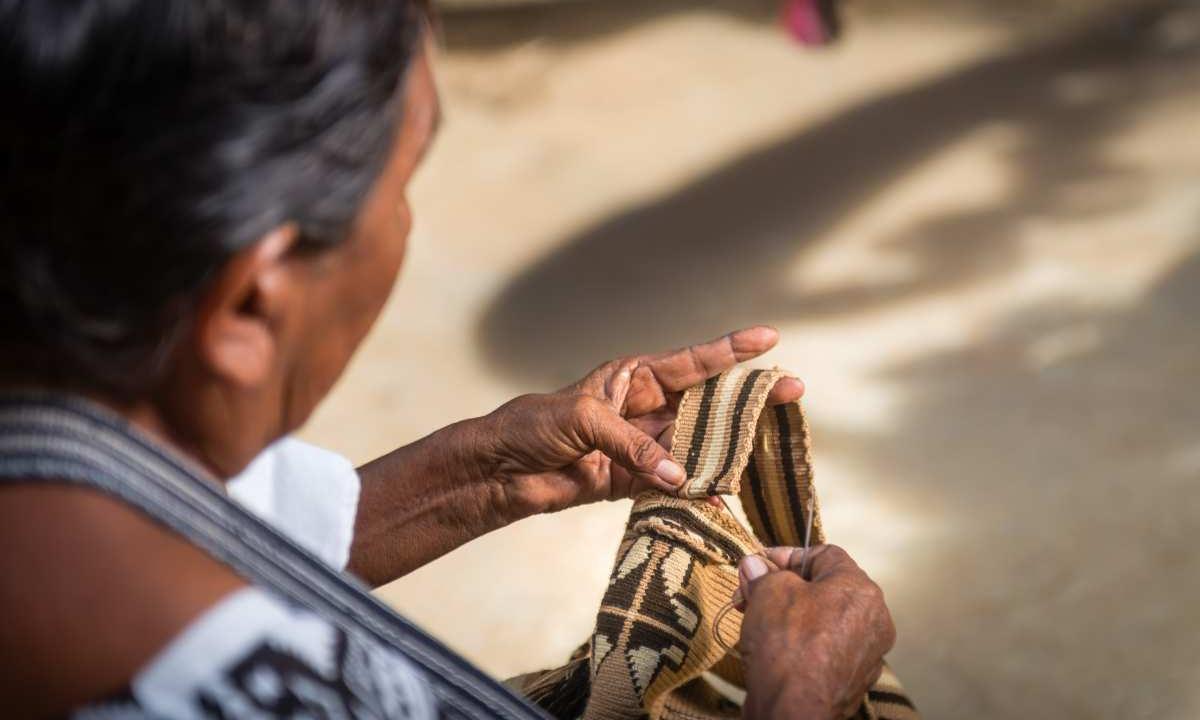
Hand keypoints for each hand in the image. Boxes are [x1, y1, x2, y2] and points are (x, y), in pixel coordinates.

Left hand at [473, 326, 803, 519]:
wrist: (501, 469)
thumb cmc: (534, 425)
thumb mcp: (583, 421)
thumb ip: (632, 445)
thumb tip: (677, 477)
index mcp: (633, 377)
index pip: (692, 361)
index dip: (731, 350)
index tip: (769, 339)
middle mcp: (645, 408)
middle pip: (707, 403)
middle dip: (747, 399)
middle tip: (792, 392)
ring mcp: (643, 445)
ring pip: (697, 445)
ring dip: (728, 449)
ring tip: (766, 448)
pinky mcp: (633, 481)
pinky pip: (674, 485)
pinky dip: (695, 493)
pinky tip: (721, 497)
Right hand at [737, 545, 895, 719]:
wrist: (793, 709)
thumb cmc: (787, 646)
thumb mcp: (768, 592)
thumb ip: (764, 574)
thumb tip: (755, 567)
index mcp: (860, 589)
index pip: (825, 554)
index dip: (788, 555)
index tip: (761, 563)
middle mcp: (873, 619)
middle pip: (824, 588)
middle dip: (784, 587)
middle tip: (753, 592)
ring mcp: (867, 653)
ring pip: (824, 620)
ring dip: (791, 615)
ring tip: (758, 620)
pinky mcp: (853, 680)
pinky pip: (826, 649)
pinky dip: (802, 644)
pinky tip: (776, 649)